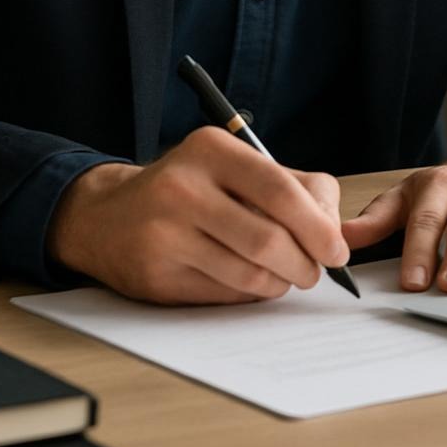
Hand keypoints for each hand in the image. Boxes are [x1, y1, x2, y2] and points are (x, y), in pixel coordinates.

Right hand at [46, 126, 349, 305]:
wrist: (108, 216)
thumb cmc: (192, 190)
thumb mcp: (238, 168)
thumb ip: (297, 188)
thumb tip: (338, 234)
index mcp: (211, 149)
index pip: (280, 190)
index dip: (318, 227)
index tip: (336, 251)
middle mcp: (182, 186)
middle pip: (268, 239)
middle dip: (304, 265)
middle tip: (313, 272)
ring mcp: (164, 232)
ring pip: (249, 274)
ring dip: (278, 284)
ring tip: (279, 275)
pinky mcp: (155, 275)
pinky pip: (224, 296)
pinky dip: (247, 295)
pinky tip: (243, 279)